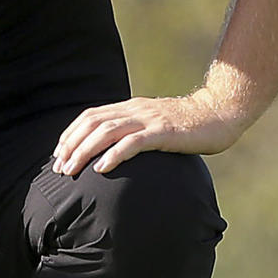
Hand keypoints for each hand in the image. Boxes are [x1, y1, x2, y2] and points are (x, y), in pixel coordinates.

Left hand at [53, 91, 250, 175]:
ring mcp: (149, 120)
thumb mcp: (155, 125)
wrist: (220, 113)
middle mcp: (136, 110)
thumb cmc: (188, 126)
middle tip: (60, 168)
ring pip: (107, 131)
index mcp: (131, 107)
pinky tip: (102, 169)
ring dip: (85, 151)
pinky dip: (114, 155)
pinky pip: (134, 142)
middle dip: (72, 145)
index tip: (58, 153)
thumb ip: (135, 132)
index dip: (71, 134)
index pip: (91, 116)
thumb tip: (114, 151)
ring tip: (72, 170)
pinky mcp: (164, 132)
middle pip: (93, 123)